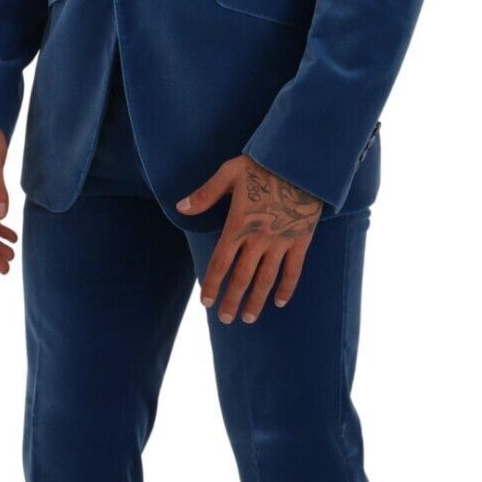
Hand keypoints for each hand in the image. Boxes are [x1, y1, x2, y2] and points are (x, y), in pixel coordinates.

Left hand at [176, 155, 322, 321]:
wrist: (301, 161)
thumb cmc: (263, 164)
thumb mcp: (230, 172)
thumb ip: (205, 194)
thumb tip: (180, 207)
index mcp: (238, 225)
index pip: (221, 263)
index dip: (213, 285)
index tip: (206, 303)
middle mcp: (259, 239)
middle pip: (242, 277)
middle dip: (232, 301)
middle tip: (225, 319)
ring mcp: (281, 242)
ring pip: (266, 279)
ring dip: (256, 301)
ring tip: (248, 318)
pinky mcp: (301, 240)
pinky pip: (294, 270)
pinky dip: (287, 288)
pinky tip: (280, 302)